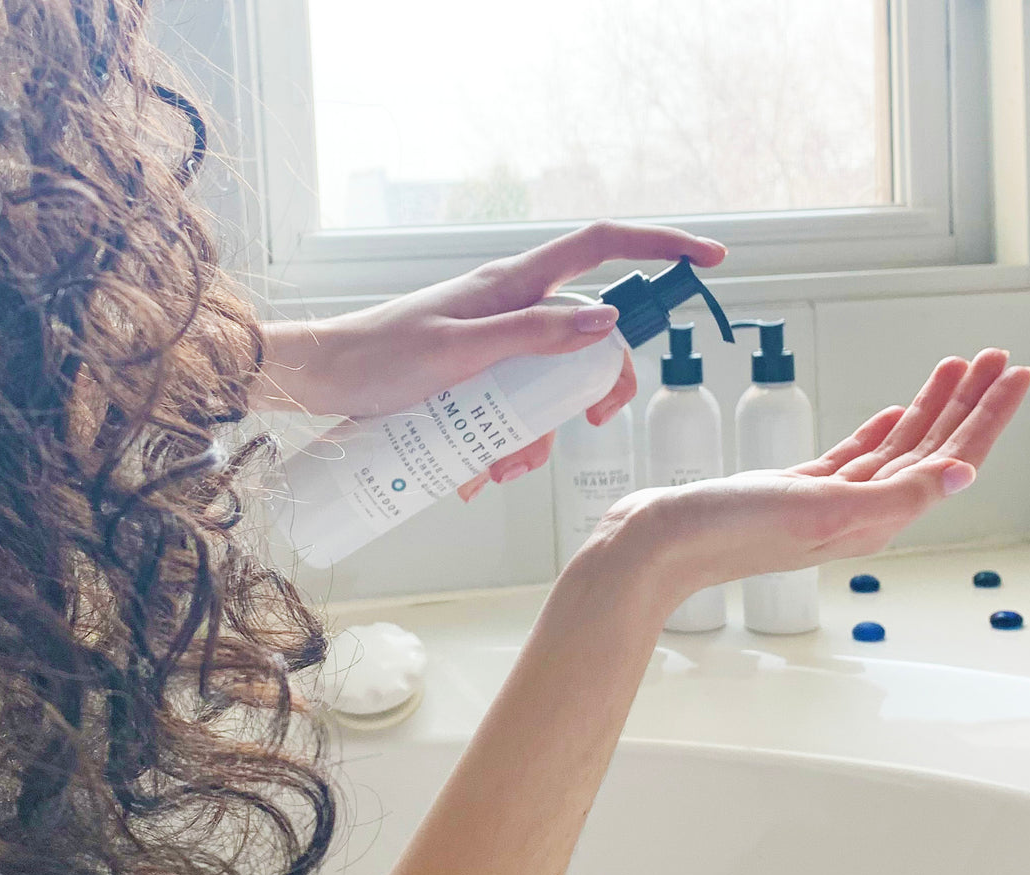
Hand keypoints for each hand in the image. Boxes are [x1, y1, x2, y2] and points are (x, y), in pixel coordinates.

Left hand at [257, 221, 726, 497]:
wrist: (320, 383)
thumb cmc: (376, 358)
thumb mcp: (458, 351)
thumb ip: (529, 335)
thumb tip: (603, 322)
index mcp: (514, 283)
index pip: (602, 247)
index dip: (659, 246)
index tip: (709, 262)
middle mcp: (511, 307)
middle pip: (587, 335)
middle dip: (595, 386)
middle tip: (588, 425)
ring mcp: (494, 345)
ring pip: (549, 385)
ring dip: (538, 433)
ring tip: (500, 468)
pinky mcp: (474, 380)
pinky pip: (513, 410)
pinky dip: (506, 443)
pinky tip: (477, 473)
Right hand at [605, 349, 1029, 608]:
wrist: (663, 542)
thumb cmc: (732, 530)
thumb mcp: (821, 508)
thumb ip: (895, 495)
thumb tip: (964, 474)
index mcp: (875, 519)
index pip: (950, 461)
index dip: (986, 418)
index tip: (1013, 375)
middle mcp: (861, 513)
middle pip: (932, 450)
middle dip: (967, 403)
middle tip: (995, 359)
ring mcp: (829, 503)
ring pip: (897, 449)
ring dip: (929, 408)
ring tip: (955, 369)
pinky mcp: (797, 492)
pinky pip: (857, 458)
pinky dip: (882, 432)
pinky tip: (896, 413)